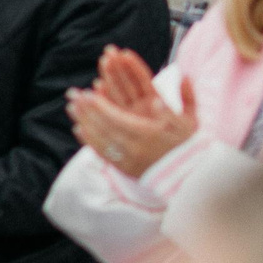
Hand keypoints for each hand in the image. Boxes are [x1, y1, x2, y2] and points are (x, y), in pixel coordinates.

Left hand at [67, 46, 197, 179]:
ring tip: (71, 108)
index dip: (101, 106)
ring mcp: (128, 159)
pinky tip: (79, 129)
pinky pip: (102, 153)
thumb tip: (175, 84)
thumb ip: (185, 100)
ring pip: (100, 139)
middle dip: (87, 110)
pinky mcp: (125, 168)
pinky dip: (90, 141)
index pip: (118, 117)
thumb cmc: (189, 146)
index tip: (87, 93)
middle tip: (72, 94)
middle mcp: (135, 147)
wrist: (188, 177)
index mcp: (149, 133)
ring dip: (84, 122)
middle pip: (104, 126)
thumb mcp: (190, 122)